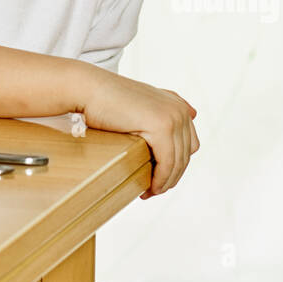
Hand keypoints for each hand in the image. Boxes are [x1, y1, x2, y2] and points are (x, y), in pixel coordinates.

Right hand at [80, 67, 199, 196]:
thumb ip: (165, 107)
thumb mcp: (141, 102)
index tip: (160, 178)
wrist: (88, 89)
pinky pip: (167, 163)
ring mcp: (172, 117)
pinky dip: (160, 179)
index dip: (177, 164)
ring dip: (165, 182)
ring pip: (178, 162)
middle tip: (153, 191)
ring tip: (149, 192)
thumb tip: (194, 113)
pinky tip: (149, 187)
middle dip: (171, 176)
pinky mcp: (161, 126)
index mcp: (177, 104)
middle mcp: (179, 109)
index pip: (189, 144)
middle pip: (185, 155)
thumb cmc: (107, 98)